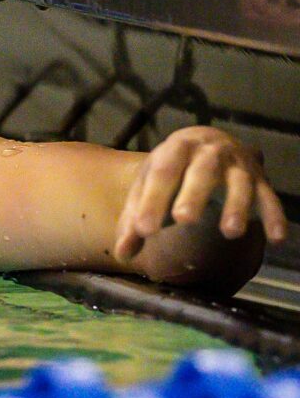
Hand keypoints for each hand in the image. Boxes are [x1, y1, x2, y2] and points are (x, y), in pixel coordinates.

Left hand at [113, 126, 288, 262]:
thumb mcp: (148, 187)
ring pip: (240, 182)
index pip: (162, 174)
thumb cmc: (171, 171)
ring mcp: (238, 165)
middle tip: (183, 220)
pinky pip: (269, 198)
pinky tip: (276, 239)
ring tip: (230, 233)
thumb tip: (121, 254)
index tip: (143, 230)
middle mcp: (209, 152)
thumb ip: (134, 219)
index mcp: (175, 149)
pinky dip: (274, 216)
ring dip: (237, 206)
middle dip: (193, 195)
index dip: (152, 200)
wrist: (206, 143)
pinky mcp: (261, 179)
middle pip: (202, 172)